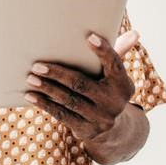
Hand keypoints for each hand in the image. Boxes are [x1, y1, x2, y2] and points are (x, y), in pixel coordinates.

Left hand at [23, 28, 141, 140]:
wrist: (115, 131)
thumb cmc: (109, 92)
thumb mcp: (116, 77)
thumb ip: (119, 54)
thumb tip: (135, 33)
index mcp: (123, 84)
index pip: (114, 64)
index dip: (103, 51)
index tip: (89, 37)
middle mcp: (114, 102)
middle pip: (82, 84)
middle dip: (58, 74)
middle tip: (37, 65)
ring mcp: (100, 118)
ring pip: (69, 100)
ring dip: (47, 89)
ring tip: (30, 78)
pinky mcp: (87, 130)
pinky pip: (63, 115)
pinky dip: (45, 104)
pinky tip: (32, 96)